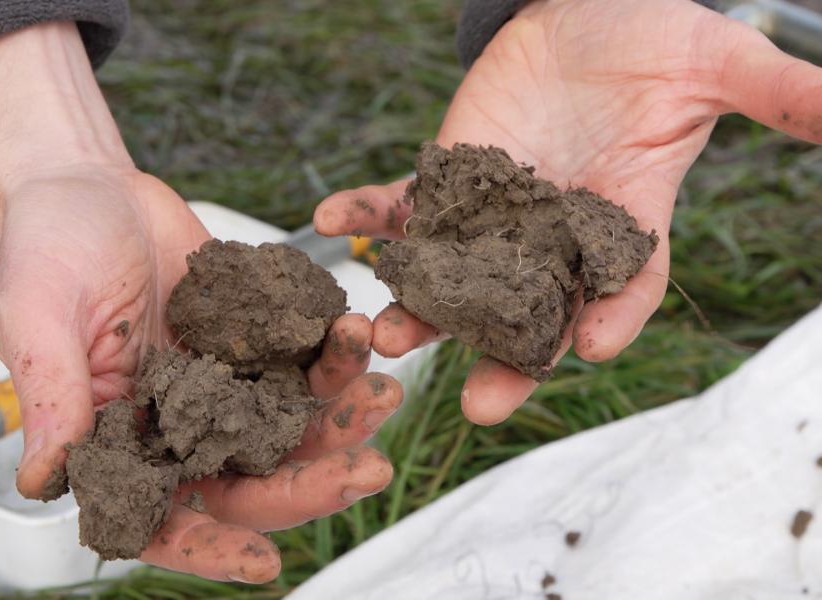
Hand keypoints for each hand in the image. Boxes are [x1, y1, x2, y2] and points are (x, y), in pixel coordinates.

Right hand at [0, 168, 397, 581]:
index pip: (162, 518)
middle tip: (368, 468)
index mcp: (118, 440)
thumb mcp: (35, 317)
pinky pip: (299, 361)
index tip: (266, 563)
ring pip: (287, 427)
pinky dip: (334, 358)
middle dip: (310, 483)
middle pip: (248, 481)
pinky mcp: (251, 340)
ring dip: (337, 419)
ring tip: (383, 392)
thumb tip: (41, 481)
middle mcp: (175, 426)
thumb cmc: (45, 249)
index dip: (211, 547)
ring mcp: (219, 385)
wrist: (87, 186)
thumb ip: (52, 396)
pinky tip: (358, 338)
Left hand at [315, 0, 821, 424]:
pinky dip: (366, 211)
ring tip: (386, 334)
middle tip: (477, 404)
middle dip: (504, 358)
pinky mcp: (446, 177)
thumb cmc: (656, 43)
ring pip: (454, 275)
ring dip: (418, 305)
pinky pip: (400, 202)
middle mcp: (553, 235)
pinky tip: (329, 218)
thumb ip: (772, 97)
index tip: (587, 348)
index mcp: (623, 225)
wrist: (591, 15)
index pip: (622, 288)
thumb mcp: (715, 65)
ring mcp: (492, 212)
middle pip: (530, 312)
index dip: (610, 319)